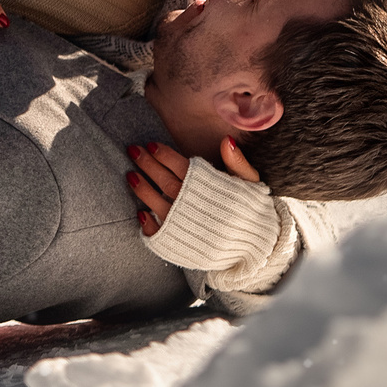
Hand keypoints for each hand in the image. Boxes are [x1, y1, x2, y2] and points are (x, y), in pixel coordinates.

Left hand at [126, 137, 259, 236]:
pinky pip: (159, 233)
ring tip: (130, 175)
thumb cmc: (252, 210)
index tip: (150, 144)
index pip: (181, 166)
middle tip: (133, 150)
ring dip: (142, 189)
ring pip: (158, 204)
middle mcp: (195, 207)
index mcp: (211, 189)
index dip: (164, 154)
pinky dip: (148, 223)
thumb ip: (237, 163)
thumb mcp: (250, 183)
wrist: (256, 246)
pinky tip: (140, 213)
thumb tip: (226, 141)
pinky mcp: (181, 244)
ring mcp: (185, 227)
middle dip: (147, 164)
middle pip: (165, 181)